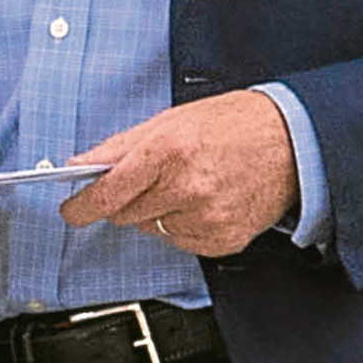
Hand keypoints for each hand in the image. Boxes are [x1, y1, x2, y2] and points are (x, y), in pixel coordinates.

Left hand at [57, 91, 296, 258]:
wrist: (290, 141)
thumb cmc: (233, 124)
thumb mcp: (170, 120)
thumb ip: (120, 146)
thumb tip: (80, 165)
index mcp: (167, 151)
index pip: (108, 192)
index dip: (82, 206)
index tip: (71, 211)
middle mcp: (186, 188)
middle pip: (126, 214)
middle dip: (128, 199)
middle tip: (153, 176)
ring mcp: (206, 218)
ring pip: (153, 229)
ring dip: (158, 211)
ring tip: (188, 182)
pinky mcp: (222, 240)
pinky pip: (181, 242)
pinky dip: (183, 225)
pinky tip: (204, 200)